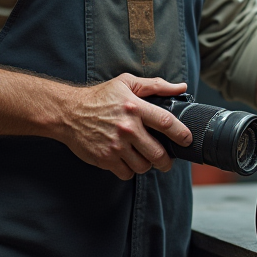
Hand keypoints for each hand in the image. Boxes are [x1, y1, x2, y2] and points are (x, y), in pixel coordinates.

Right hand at [57, 74, 192, 179]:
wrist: (68, 113)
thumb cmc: (100, 97)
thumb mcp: (127, 83)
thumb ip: (156, 85)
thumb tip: (181, 87)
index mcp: (135, 107)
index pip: (166, 123)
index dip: (182, 134)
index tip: (188, 140)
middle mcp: (127, 128)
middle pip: (158, 153)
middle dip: (167, 161)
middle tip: (167, 161)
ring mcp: (116, 146)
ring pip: (143, 166)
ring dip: (147, 165)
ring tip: (144, 158)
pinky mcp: (105, 159)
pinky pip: (126, 174)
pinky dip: (129, 170)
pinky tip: (127, 161)